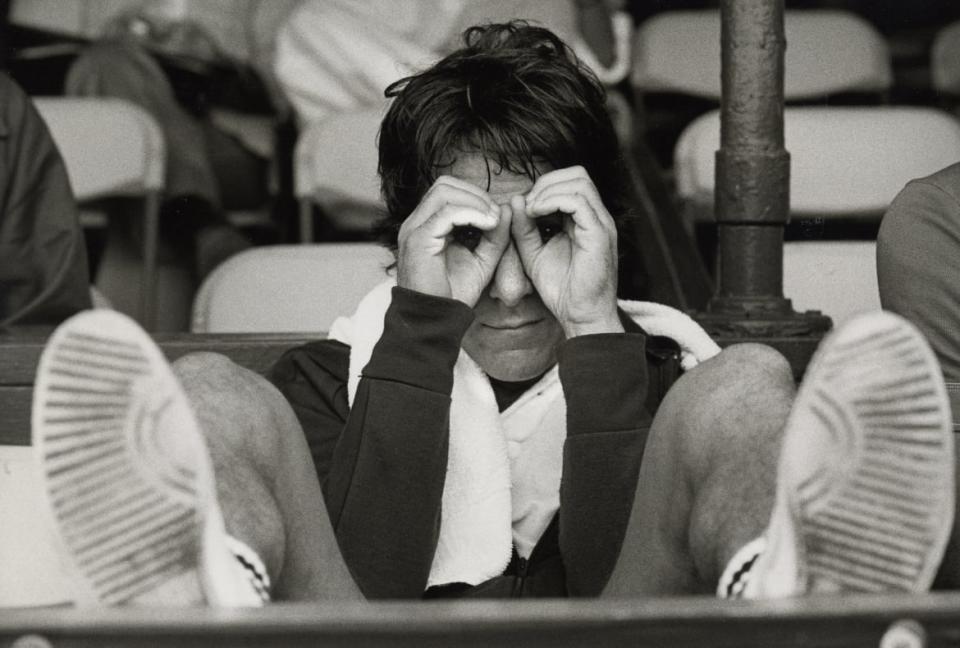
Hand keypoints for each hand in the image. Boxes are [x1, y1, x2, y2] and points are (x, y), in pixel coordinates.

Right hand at [397, 176, 509, 306]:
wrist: (434, 320)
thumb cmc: (453, 293)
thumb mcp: (482, 259)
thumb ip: (494, 235)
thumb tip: (507, 208)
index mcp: (426, 225)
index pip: (448, 190)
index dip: (475, 196)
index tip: (496, 216)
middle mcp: (416, 222)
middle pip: (444, 184)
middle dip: (476, 194)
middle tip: (496, 215)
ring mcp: (414, 229)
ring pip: (445, 192)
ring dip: (475, 201)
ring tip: (493, 221)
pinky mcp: (418, 240)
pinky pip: (447, 213)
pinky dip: (471, 213)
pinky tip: (488, 225)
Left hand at [511, 166, 622, 336]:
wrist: (580, 316)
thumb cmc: (562, 290)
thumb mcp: (534, 253)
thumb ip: (524, 228)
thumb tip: (515, 199)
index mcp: (585, 220)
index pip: (570, 182)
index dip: (544, 186)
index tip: (523, 207)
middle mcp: (597, 217)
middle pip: (577, 174)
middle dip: (546, 182)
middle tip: (527, 204)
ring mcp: (601, 224)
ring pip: (579, 182)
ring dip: (547, 190)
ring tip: (530, 210)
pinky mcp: (599, 234)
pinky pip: (578, 201)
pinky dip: (552, 201)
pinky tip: (536, 214)